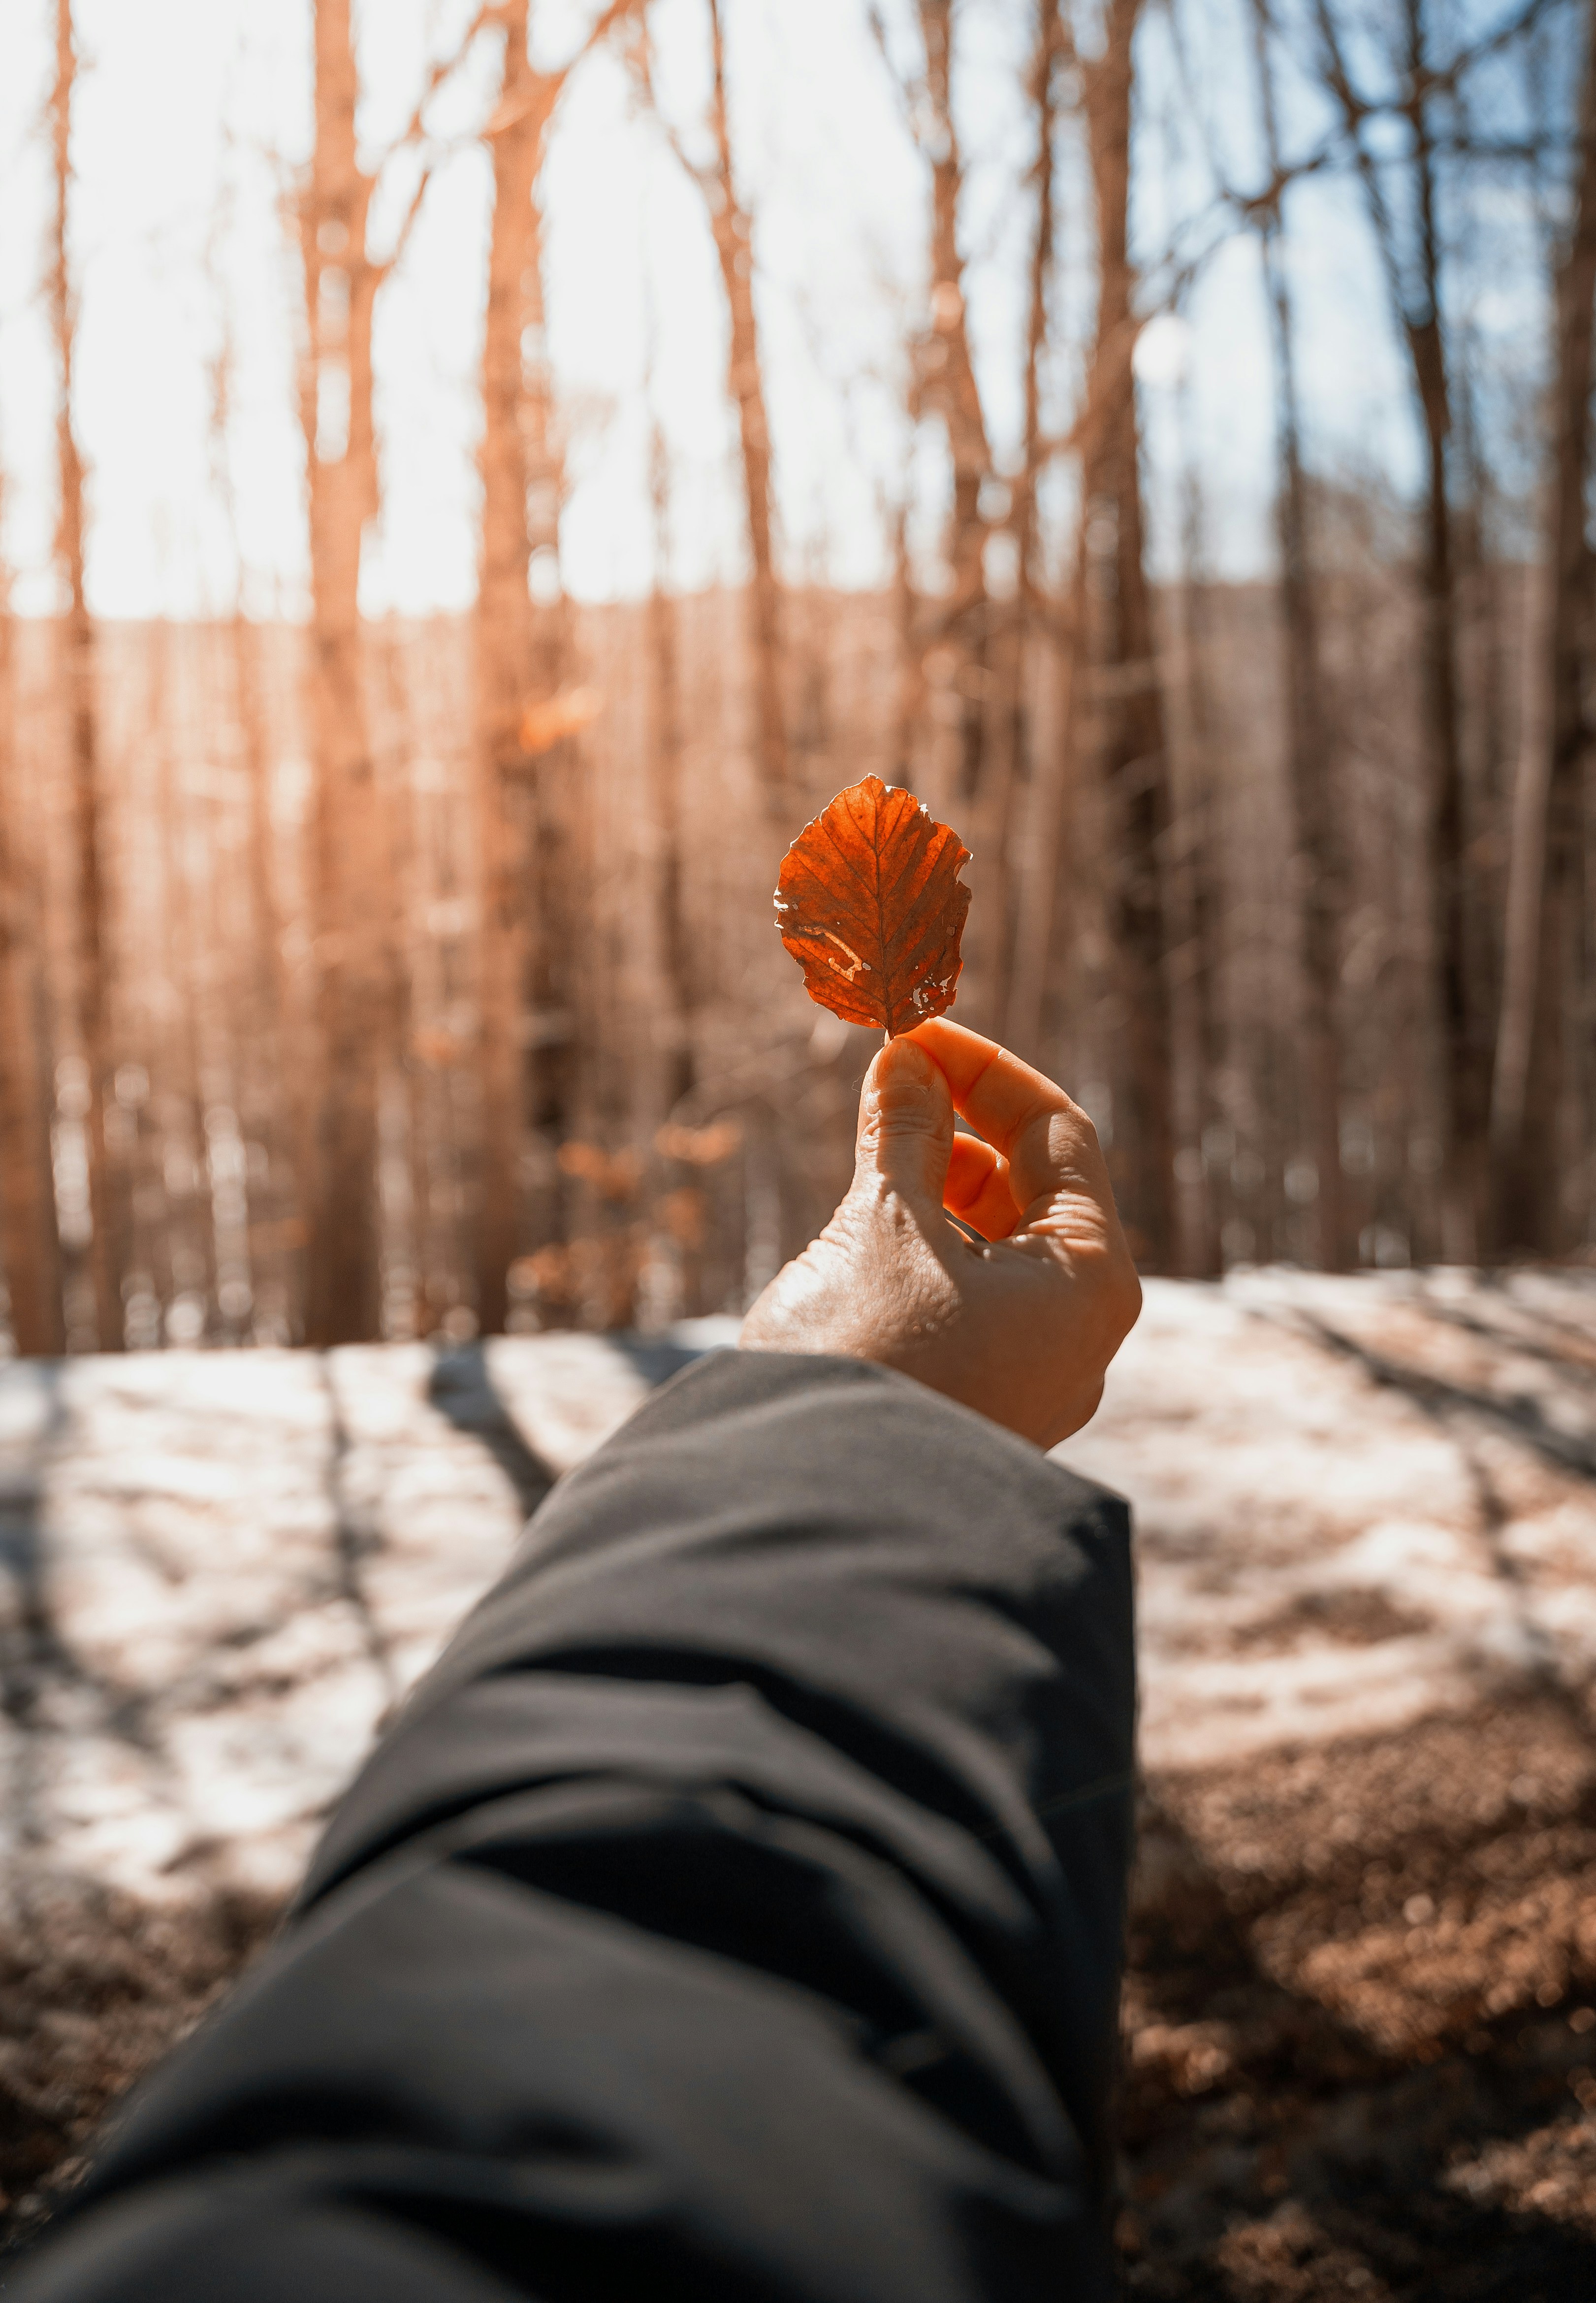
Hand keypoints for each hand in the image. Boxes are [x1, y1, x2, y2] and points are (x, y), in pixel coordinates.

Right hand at [740, 1019, 1140, 1449]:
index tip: (912, 1036)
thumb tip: (908, 1066)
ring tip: (867, 1161)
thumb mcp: (883, 1224)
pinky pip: (967, 1306)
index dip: (984, 1071)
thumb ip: (904, 1135)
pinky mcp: (978, 1409)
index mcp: (1089, 1279)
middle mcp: (1079, 1333)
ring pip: (996, 1250)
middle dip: (958, 1132)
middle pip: (1033, 1192)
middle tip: (883, 1090)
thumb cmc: (867, 1361)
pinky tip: (864, 1241)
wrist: (815, 1518)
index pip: (1058, 1135)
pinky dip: (924, 1254)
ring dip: (935, 1191)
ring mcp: (1031, 1380)